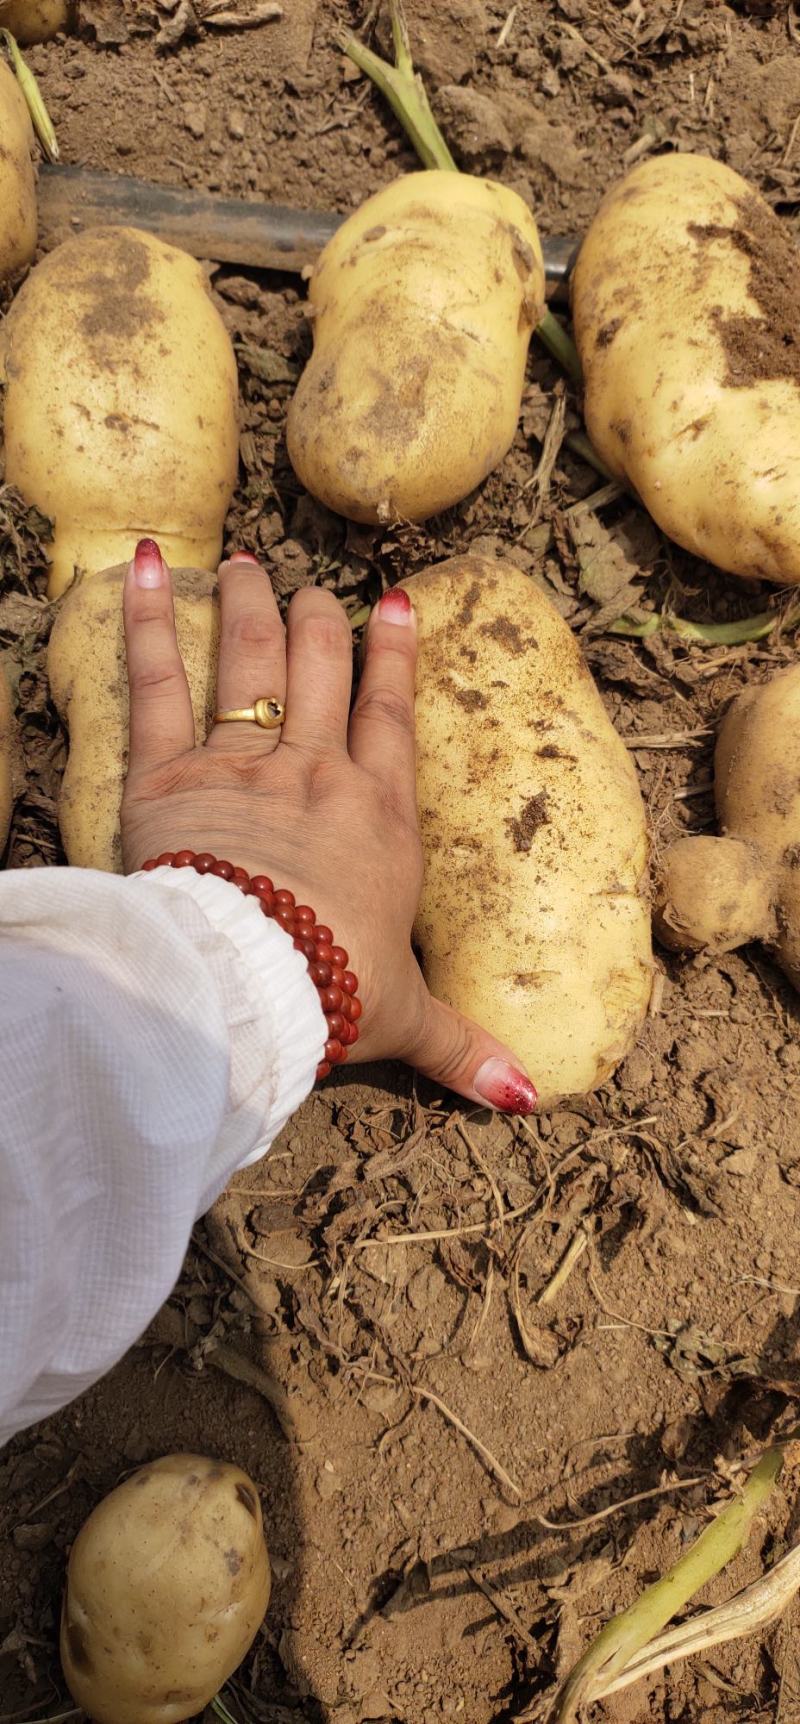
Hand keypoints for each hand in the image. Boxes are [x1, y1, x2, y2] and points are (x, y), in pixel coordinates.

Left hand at [121, 539, 536, 1112]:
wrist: (257, 983)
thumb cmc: (338, 994)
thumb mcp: (409, 1021)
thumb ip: (463, 1048)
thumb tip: (526, 1098)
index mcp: (379, 817)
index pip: (390, 718)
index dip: (392, 659)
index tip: (394, 605)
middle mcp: (317, 774)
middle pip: (321, 673)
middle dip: (317, 624)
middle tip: (313, 590)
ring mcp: (246, 764)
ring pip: (253, 663)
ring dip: (251, 607)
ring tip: (247, 563)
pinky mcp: (172, 773)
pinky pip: (160, 683)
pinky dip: (153, 623)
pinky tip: (148, 566)